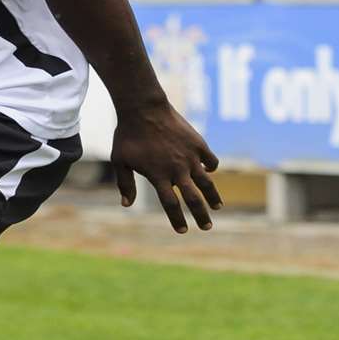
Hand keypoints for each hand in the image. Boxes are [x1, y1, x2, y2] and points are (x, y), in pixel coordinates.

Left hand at [110, 101, 221, 232]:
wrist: (143, 109)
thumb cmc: (128, 135)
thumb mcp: (120, 161)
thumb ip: (125, 183)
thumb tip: (126, 204)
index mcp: (158, 176)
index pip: (171, 205)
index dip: (177, 220)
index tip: (183, 231)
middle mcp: (177, 170)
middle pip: (193, 199)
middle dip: (201, 216)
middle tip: (207, 227)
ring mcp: (190, 157)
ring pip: (207, 182)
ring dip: (213, 196)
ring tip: (218, 207)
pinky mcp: (198, 144)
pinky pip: (210, 160)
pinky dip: (211, 167)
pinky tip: (209, 171)